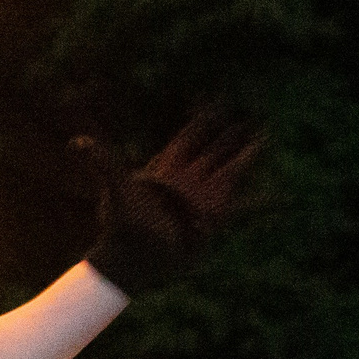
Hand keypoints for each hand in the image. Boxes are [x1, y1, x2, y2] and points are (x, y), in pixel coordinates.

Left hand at [84, 109, 262, 296]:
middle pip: (215, 150)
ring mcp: (201, 199)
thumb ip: (102, 162)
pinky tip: (281, 196)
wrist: (133, 258)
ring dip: (248, 155)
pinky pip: (242, 208)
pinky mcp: (211, 220)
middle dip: (232, 133)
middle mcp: (187, 180)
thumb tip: (76, 142)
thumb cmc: (123, 225)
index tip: (218, 100)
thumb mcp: (116, 189)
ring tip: (266, 137)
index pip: (190, 137)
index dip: (204, 120)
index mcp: (167, 168)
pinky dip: (262, 202)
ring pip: (230, 170)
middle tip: (252, 112)